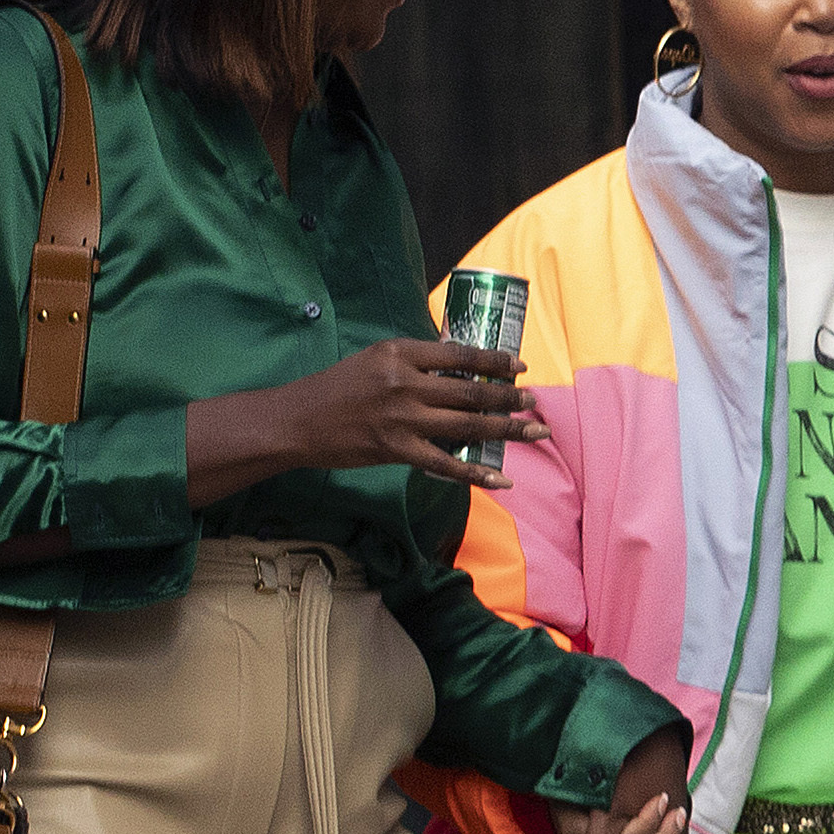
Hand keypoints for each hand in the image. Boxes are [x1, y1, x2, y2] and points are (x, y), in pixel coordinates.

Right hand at [186, 339, 537, 506]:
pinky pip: (447, 464)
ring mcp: (402, 418)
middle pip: (470, 391)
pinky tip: (502, 479)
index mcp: (399, 354)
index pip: (459, 354)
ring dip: (506, 429)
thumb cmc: (338, 387)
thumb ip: (415, 361)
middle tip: (535, 402)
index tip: (519, 366)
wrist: (298, 420)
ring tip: (534, 430)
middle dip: (509, 398)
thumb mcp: (375, 359)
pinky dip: (477, 474)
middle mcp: (404, 383)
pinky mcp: (396, 450)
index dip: (494, 361)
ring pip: (467, 425)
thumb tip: (461, 363)